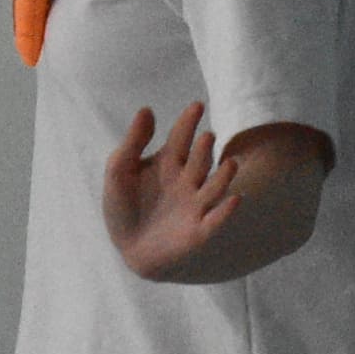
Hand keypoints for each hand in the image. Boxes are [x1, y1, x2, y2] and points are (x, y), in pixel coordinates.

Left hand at [102, 102, 246, 280]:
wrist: (127, 247)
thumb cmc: (123, 206)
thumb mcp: (119, 170)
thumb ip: (133, 141)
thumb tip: (147, 109)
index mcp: (169, 163)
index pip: (181, 137)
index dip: (188, 122)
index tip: (197, 106)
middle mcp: (187, 180)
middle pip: (199, 160)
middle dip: (204, 150)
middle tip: (206, 137)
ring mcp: (195, 205)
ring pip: (214, 187)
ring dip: (224, 176)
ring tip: (230, 163)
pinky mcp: (198, 231)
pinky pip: (215, 220)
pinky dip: (226, 212)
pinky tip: (235, 199)